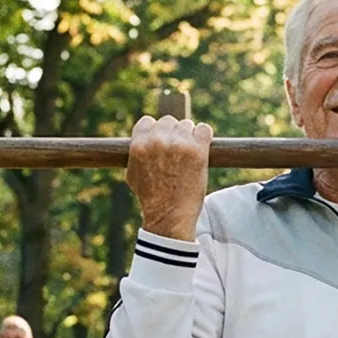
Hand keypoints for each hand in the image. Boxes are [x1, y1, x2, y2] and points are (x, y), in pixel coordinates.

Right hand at [126, 115, 214, 241]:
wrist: (170, 216)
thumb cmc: (150, 198)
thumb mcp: (133, 174)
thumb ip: (136, 153)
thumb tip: (141, 140)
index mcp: (139, 144)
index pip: (148, 122)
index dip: (156, 132)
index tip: (163, 141)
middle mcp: (158, 141)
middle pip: (169, 121)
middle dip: (174, 133)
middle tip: (178, 150)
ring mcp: (179, 144)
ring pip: (187, 125)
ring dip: (190, 137)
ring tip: (189, 155)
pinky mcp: (198, 150)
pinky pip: (204, 129)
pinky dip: (204, 136)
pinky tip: (203, 147)